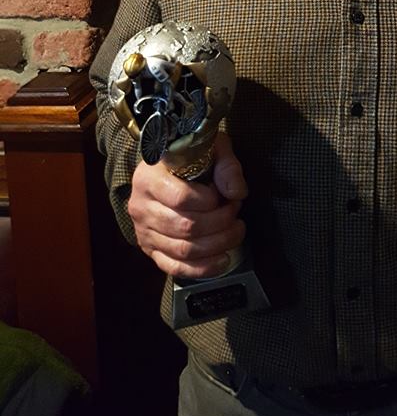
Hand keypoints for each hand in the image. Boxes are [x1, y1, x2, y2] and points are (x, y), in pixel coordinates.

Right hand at [128, 131, 247, 278]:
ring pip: (183, 250)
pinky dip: (202, 268)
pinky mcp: (151, 250)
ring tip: (236, 230)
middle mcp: (140, 206)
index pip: (181, 198)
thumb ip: (226, 165)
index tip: (225, 195)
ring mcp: (143, 231)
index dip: (210, 201)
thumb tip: (237, 193)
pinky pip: (175, 268)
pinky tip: (223, 259)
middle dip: (220, 223)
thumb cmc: (191, 157)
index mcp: (149, 178)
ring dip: (218, 244)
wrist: (168, 168)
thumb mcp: (211, 147)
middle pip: (185, 227)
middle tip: (236, 211)